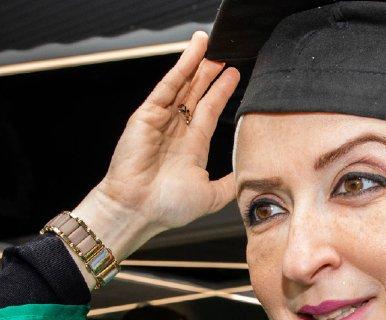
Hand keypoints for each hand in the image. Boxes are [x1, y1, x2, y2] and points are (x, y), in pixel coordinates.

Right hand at [73, 31, 240, 259]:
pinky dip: (181, 67)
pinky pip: (168, 85)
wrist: (137, 210)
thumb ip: (230, 183)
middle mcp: (176, 130)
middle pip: (196, 93)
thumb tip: (247, 175)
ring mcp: (161, 120)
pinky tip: (194, 51)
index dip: (221, 92)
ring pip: (183, 84)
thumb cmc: (167, 207)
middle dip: (210, 73)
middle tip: (226, 54)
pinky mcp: (147, 114)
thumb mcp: (211, 196)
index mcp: (192, 147)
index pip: (210, 111)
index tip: (234, 75)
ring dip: (197, 63)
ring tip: (211, 43)